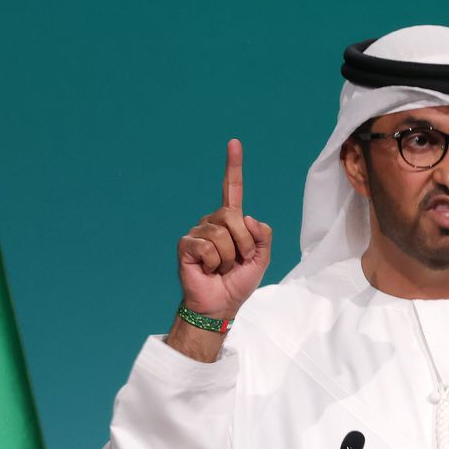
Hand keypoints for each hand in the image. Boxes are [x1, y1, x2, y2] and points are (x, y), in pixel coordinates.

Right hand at [178, 138, 273, 318]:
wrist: (220, 305)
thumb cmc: (238, 282)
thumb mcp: (261, 258)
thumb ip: (263, 236)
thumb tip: (248, 218)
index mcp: (231, 221)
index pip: (231, 189)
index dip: (233, 166)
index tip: (234, 143)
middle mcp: (213, 222)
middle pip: (232, 215)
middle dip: (243, 242)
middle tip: (238, 260)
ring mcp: (198, 232)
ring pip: (221, 234)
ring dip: (229, 256)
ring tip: (222, 268)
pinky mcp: (186, 245)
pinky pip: (206, 246)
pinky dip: (213, 262)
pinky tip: (208, 269)